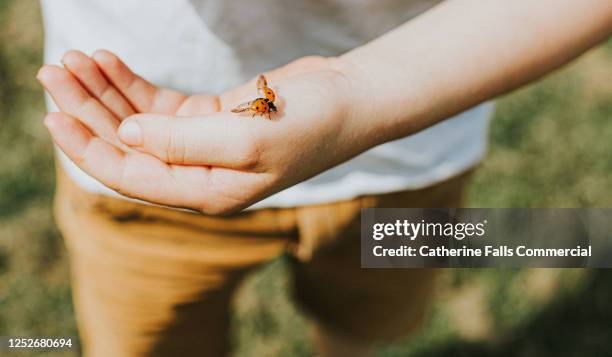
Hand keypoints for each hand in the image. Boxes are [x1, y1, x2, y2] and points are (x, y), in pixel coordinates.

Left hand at [39, 50, 375, 213]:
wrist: (350, 100)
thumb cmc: (311, 124)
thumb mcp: (247, 138)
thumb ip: (183, 142)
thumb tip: (127, 134)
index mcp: (208, 192)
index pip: (133, 176)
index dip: (90, 148)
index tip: (53, 114)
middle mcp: (200, 173)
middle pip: (129, 145)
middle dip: (89, 111)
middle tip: (54, 72)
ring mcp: (203, 144)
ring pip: (140, 121)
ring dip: (106, 92)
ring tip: (74, 60)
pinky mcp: (210, 118)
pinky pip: (160, 103)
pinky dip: (134, 84)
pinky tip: (109, 63)